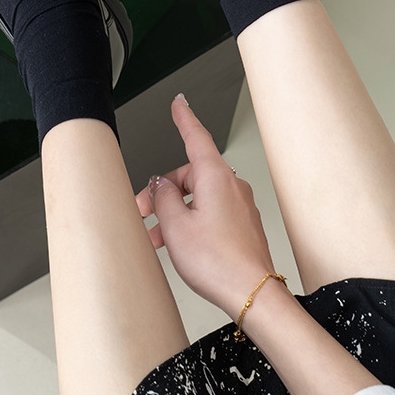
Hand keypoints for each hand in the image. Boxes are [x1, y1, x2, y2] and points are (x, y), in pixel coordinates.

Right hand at [135, 94, 277, 320]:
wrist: (252, 292)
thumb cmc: (219, 261)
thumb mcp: (175, 226)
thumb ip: (162, 199)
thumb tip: (160, 186)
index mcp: (214, 176)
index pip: (196, 136)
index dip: (184, 118)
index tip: (179, 103)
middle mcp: (231, 185)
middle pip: (190, 174)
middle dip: (163, 191)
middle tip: (143, 212)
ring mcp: (239, 204)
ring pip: (199, 196)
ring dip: (176, 211)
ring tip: (158, 237)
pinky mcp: (242, 223)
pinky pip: (211, 211)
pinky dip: (192, 220)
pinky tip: (179, 244)